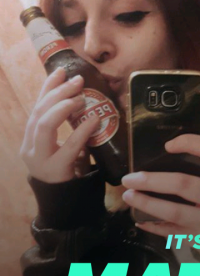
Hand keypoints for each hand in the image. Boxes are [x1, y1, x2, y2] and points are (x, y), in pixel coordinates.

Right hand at [20, 67, 99, 183]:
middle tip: (77, 82)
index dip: (48, 87)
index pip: (37, 107)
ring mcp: (39, 159)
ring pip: (43, 125)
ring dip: (62, 107)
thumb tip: (84, 96)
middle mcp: (30, 147)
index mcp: (30, 138)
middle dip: (57, 93)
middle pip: (38, 112)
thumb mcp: (63, 144)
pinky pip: (67, 146)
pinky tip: (93, 120)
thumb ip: (66, 126)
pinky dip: (81, 131)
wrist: (65, 203)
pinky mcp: (55, 170)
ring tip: (81, 98)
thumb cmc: (67, 170)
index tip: (61, 71)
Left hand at [121, 134, 199, 243]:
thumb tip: (157, 157)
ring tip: (129, 196)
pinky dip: (152, 226)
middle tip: (129, 179)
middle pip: (183, 184)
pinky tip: (139, 219)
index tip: (167, 146)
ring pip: (174, 212)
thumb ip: (198, 163)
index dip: (190, 143)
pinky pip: (171, 233)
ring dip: (146, 204)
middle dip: (152, 181)